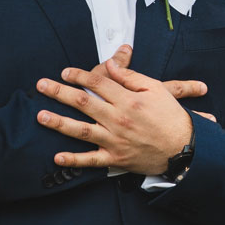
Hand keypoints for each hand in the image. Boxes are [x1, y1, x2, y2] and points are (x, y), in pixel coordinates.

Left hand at [37, 49, 198, 173]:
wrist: (184, 148)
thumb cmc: (171, 117)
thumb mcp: (156, 89)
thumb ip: (130, 76)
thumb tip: (110, 64)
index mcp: (128, 100)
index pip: (97, 82)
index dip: (79, 75)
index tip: (65, 72)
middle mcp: (118, 119)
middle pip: (83, 102)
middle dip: (59, 92)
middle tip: (41, 85)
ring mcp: (115, 140)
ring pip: (81, 130)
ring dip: (58, 123)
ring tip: (40, 116)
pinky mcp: (116, 159)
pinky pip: (91, 160)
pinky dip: (74, 160)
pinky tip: (57, 157)